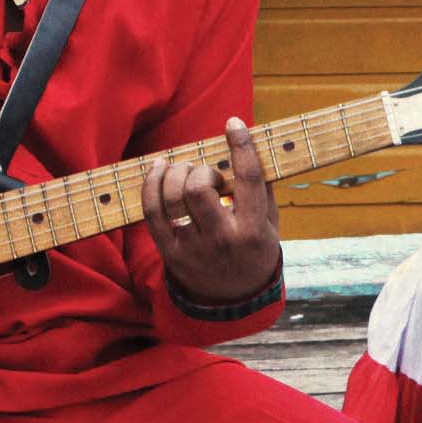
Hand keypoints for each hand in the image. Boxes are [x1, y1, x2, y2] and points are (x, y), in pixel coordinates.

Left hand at [144, 118, 281, 306]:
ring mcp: (193, 248)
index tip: (233, 124)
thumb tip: (251, 147)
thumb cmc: (253, 250)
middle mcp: (222, 240)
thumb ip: (263, 190)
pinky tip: (158, 169)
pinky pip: (152, 211)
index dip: (241, 146)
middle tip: (208, 174)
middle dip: (201, 170)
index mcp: (253, 231)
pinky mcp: (170, 252)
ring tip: (185, 170)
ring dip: (177, 173)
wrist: (232, 298)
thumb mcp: (270, 225)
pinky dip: (151, 184)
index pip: (248, 180)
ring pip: (174, 197)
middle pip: (200, 189)